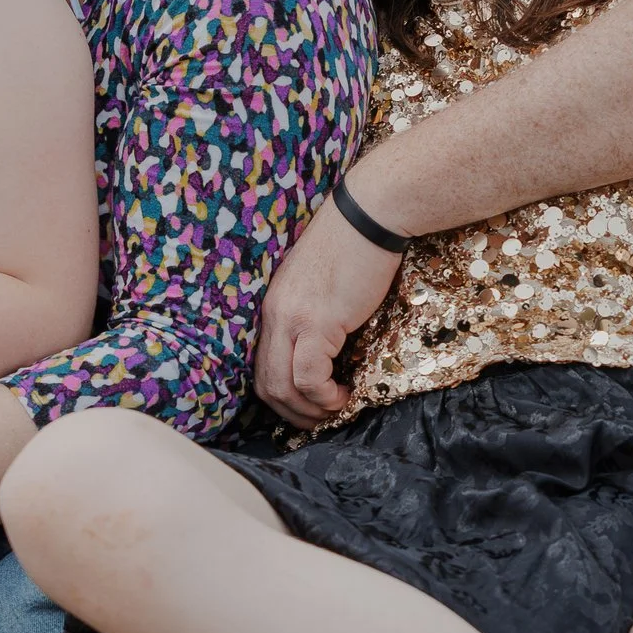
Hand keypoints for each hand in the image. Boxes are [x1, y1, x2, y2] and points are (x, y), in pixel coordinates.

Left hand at [253, 197, 401, 428]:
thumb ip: (318, 318)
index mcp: (274, 308)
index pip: (261, 366)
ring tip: (338, 406)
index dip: (283, 396)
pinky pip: (308, 376)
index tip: (311, 404)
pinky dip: (324, 395)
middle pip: (266, 383)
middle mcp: (275, 316)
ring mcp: (292, 319)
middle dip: (293, 413)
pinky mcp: (317, 322)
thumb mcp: (324, 287)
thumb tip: (334, 355)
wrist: (370, 215)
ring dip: (310, 410)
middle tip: (323, 417)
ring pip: (282, 386)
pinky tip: (346, 392)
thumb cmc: (357, 246)